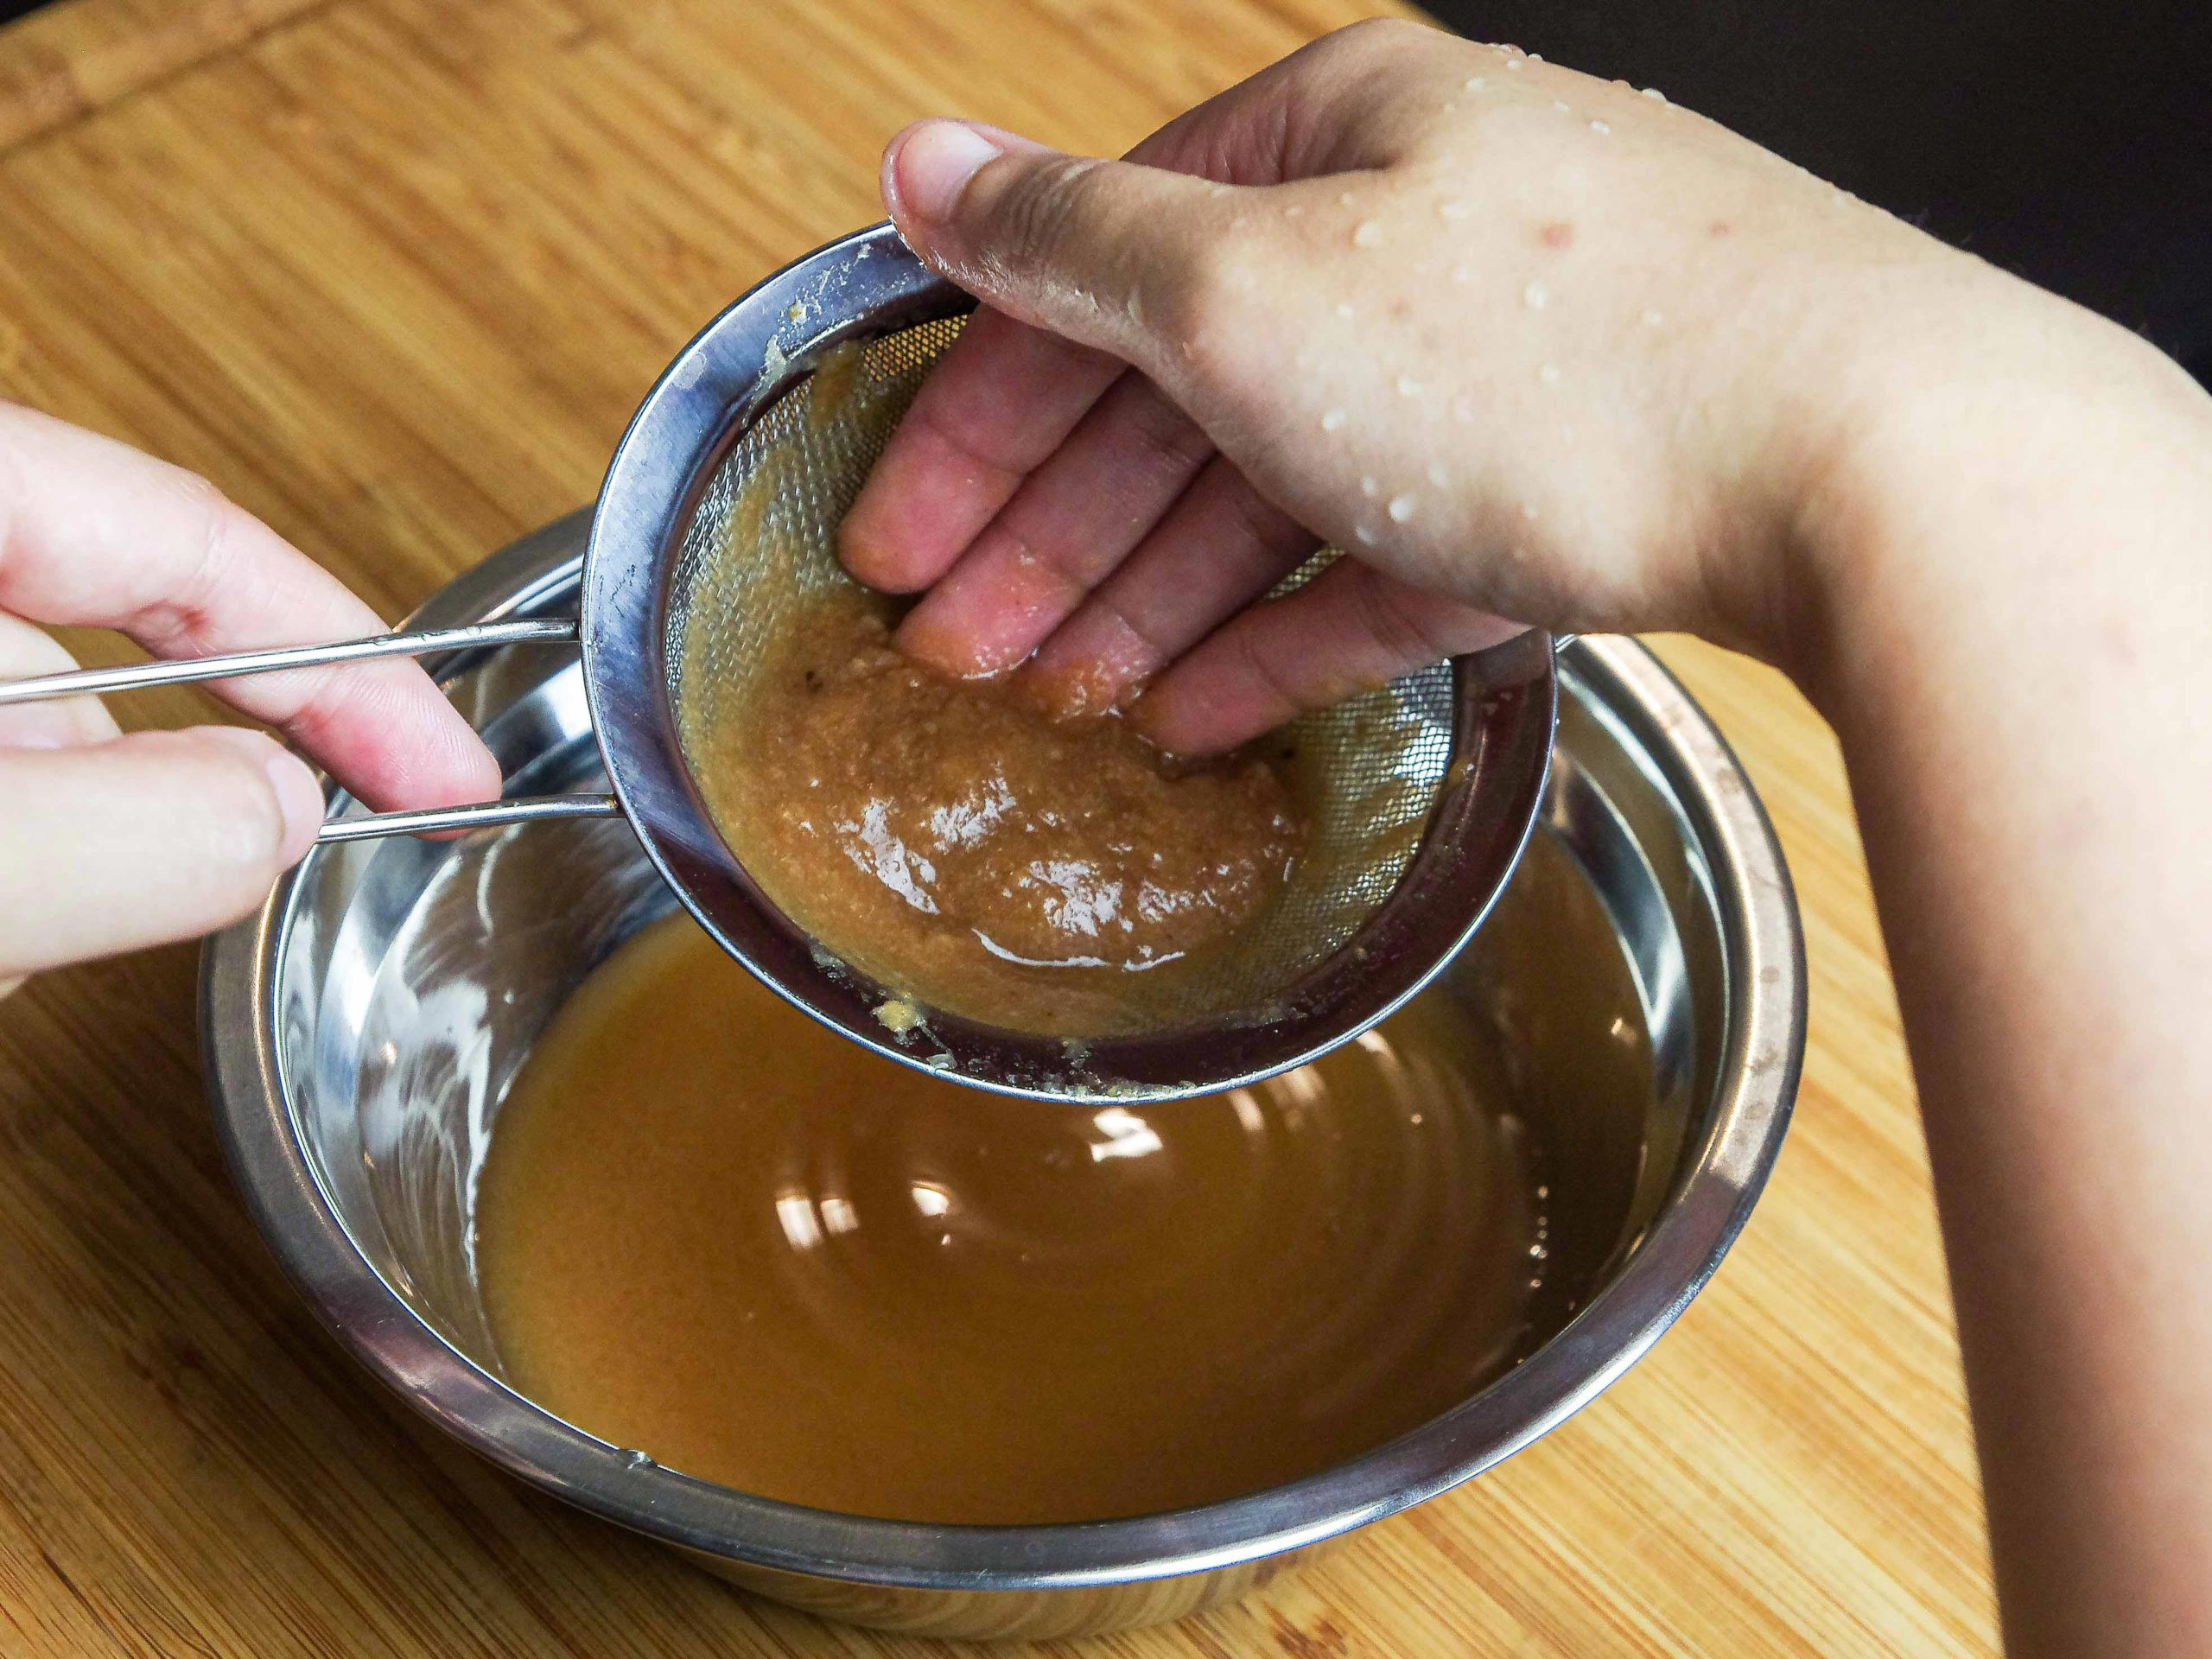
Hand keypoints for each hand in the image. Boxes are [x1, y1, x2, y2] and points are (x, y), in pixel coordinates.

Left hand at [0, 405, 499, 987]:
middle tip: (136, 911)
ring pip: (35, 755)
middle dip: (137, 806)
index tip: (446, 769)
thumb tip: (272, 813)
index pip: (186, 539)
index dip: (343, 659)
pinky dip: (7, 881)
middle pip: (105, 664)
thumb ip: (113, 833)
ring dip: (53, 866)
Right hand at [838, 18, 2009, 749]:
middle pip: (1182, 394)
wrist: (1870, 475)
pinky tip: (1202, 710)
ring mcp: (1506, 371)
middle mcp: (1424, 236)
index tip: (897, 536)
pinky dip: (1292, 634)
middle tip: (952, 652)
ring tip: (1057, 699)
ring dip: (1154, 598)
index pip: (1100, 273)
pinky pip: (1391, 567)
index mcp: (1341, 139)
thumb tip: (923, 164)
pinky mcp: (1572, 497)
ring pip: (1281, 489)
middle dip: (1054, 532)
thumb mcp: (1250, 289)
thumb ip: (1072, 243)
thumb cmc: (1558, 355)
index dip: (977, 413)